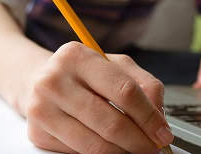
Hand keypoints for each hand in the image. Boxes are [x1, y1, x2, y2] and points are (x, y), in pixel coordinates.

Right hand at [22, 42, 173, 152]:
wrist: (37, 80)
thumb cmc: (81, 74)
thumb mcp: (113, 66)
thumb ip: (143, 84)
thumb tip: (159, 117)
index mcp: (77, 56)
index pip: (124, 91)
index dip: (149, 117)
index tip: (163, 133)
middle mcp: (54, 81)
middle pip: (110, 122)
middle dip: (139, 142)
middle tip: (154, 149)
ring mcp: (42, 108)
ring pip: (95, 144)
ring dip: (123, 153)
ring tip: (136, 151)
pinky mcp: (38, 133)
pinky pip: (79, 153)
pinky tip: (111, 149)